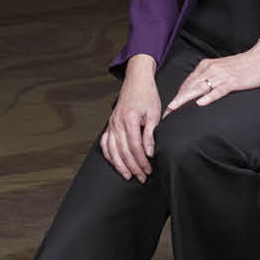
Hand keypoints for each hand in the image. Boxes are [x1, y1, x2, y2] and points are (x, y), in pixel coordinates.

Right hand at [98, 56, 163, 181]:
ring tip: (128, 176)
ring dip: (120, 165)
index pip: (134, 146)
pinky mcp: (110, 124)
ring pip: (112, 150)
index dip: (141, 161)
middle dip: (133, 167)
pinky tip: (115, 163)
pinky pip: (105, 143)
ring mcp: (111, 124)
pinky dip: (109, 155)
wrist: (136, 81)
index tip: (148, 170)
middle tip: (142, 178)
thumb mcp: (154, 113)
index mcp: (129, 119)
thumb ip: (150, 134)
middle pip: (123, 151)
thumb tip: (149, 152)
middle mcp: (117, 123)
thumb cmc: (147, 96)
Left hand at [163, 43, 259, 113]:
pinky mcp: (232, 82)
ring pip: (199, 88)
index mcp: (207, 66)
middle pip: (189, 86)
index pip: (187, 82)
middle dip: (177, 100)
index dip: (177, 95)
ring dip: (185, 99)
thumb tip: (198, 91)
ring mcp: (221, 76)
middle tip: (166, 112)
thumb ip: (209, 78)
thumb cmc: (243, 66)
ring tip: (175, 108)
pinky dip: (209, 97)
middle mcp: (211, 70)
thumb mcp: (221, 69)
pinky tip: (200, 103)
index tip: (168, 107)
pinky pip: (218, 90)